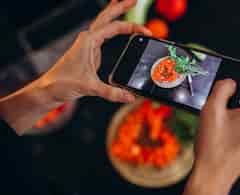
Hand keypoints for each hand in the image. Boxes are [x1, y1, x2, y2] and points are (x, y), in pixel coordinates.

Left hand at [0, 0, 150, 133]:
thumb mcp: (90, 87)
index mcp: (88, 41)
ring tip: (124, 5)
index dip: (132, 27)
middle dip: (121, 7)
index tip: (146, 32)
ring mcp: (88, 44)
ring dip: (114, 13)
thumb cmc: (63, 83)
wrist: (50, 89)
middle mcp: (88, 39)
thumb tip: (130, 96)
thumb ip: (112, 92)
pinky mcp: (89, 51)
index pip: (114, 27)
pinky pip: (102, 33)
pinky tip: (115, 28)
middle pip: (106, 16)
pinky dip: (110, 27)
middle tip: (134, 1)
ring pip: (103, 22)